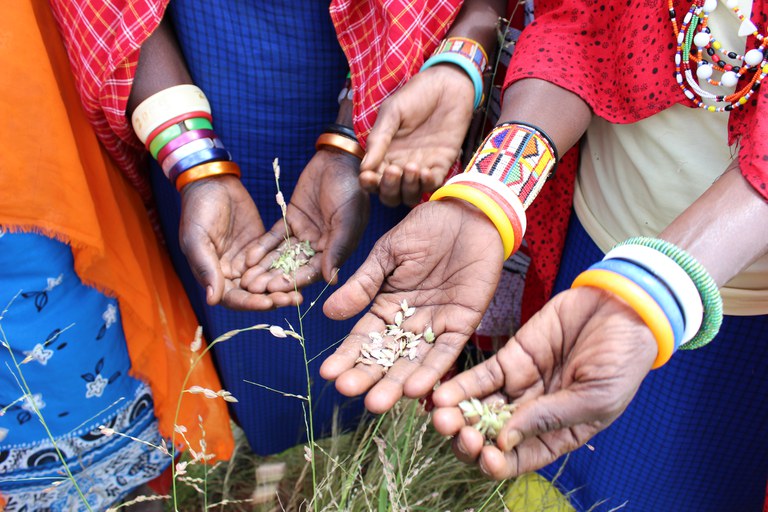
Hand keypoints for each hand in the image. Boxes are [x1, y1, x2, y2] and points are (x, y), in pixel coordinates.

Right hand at [179, 175, 300, 309]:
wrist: (212, 183)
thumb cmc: (197, 211)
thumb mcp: (197, 239)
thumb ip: (206, 268)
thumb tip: (213, 300)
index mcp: (213, 276)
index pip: (233, 298)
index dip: (250, 303)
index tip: (268, 303)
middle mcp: (231, 273)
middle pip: (254, 293)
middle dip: (273, 298)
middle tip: (294, 299)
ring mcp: (248, 261)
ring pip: (267, 279)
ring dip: (283, 286)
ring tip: (301, 293)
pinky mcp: (261, 246)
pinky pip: (275, 261)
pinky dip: (287, 268)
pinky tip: (303, 271)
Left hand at [240, 149, 369, 294]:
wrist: (339, 160)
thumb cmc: (351, 190)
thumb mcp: (347, 220)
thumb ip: (338, 249)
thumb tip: (330, 280)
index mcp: (336, 250)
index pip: (313, 271)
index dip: (294, 281)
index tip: (274, 290)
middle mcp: (319, 246)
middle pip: (294, 266)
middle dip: (273, 277)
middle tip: (253, 288)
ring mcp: (304, 233)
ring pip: (281, 254)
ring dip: (265, 266)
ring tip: (246, 277)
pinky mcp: (290, 219)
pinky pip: (274, 236)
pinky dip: (262, 246)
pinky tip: (248, 257)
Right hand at [320, 198, 503, 412]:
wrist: (468, 212)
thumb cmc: (426, 227)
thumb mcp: (387, 253)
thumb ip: (363, 284)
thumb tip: (327, 313)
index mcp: (387, 304)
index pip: (365, 336)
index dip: (347, 356)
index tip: (329, 374)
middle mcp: (410, 320)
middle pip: (387, 356)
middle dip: (369, 376)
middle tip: (351, 394)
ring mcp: (437, 324)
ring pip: (415, 361)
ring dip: (397, 383)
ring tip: (378, 402)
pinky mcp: (464, 322)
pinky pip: (448, 351)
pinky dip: (433, 370)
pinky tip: (416, 388)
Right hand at [360, 64, 474, 205]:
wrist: (448, 86)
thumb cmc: (416, 95)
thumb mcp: (392, 113)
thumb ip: (379, 139)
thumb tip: (365, 168)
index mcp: (384, 154)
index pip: (372, 179)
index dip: (368, 183)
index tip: (368, 176)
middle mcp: (400, 165)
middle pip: (389, 194)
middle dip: (388, 188)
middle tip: (393, 170)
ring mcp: (420, 167)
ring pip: (409, 195)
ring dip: (408, 188)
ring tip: (411, 168)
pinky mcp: (441, 165)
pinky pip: (432, 186)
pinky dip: (427, 184)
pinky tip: (425, 171)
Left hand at [431, 286, 657, 478]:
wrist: (623, 309)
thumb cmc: (623, 359)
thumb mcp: (596, 397)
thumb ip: (550, 417)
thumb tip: (505, 441)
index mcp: (561, 433)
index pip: (521, 458)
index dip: (499, 464)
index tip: (486, 459)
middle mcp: (535, 414)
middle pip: (492, 438)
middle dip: (470, 441)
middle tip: (458, 433)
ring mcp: (520, 386)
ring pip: (480, 409)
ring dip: (457, 416)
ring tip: (440, 416)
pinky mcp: (510, 358)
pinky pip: (480, 378)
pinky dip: (460, 387)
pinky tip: (442, 393)